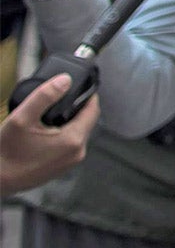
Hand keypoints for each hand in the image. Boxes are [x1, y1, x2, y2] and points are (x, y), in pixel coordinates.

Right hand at [0, 75, 97, 198]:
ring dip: (70, 121)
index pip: (93, 110)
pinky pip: (70, 145)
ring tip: (52, 112)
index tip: (81, 85)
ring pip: (78, 133)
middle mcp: (77, 153)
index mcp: (73, 140)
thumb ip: (45, 96)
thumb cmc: (6, 152)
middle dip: (77, 108)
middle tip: (62, 97)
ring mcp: (70, 162)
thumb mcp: (22, 118)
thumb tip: (65, 80)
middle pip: (87, 122)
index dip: (88, 95)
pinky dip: (63, 134)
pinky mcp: (62, 167)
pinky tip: (47, 130)